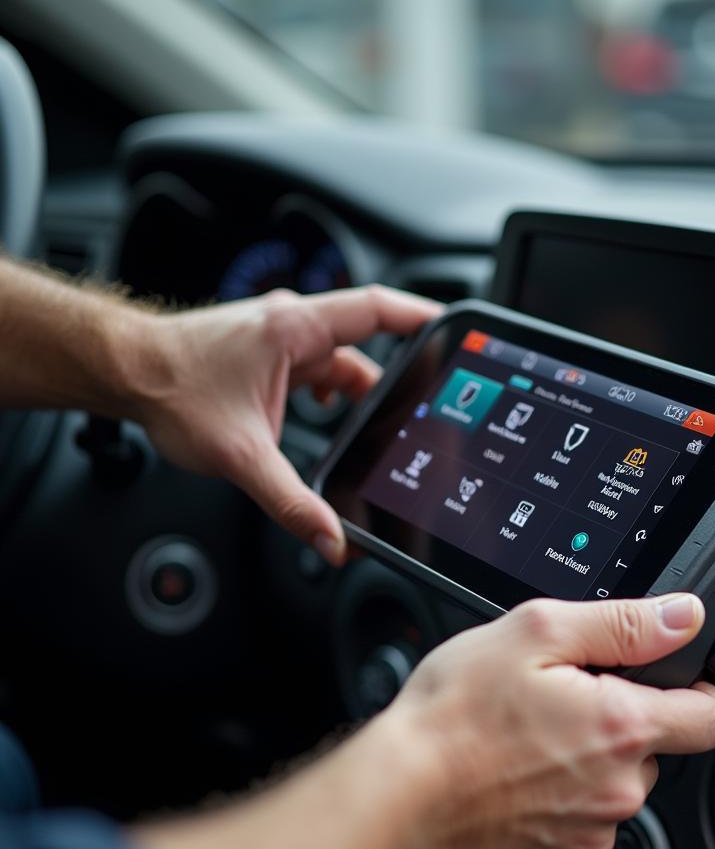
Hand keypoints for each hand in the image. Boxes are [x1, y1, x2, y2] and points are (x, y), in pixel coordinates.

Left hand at [138, 285, 441, 562]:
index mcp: (295, 329)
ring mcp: (281, 339)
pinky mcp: (270, 355)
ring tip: (374, 433)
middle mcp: (292, 326)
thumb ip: (290, 501)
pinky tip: (329, 421)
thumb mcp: (240, 455)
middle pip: (366, 348)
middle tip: (422, 413)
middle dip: (397, 382)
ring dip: (357, 397)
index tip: (457, 328)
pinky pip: (319, 370)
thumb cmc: (170, 390)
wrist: (122, 371)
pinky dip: (332, 395)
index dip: (423, 319)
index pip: (377, 311)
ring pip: (341, 364)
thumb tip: (329, 537)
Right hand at [387, 593, 714, 848]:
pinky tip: (512, 776)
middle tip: (559, 698)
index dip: (698, 689)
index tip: (672, 680)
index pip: (710, 717)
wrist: (398, 795)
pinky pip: (573, 823)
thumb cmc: (455, 716)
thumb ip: (622, 623)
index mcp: (621, 728)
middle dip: (618, 720)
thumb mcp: (536, 633)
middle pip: (652, 750)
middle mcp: (615, 792)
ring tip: (525, 736)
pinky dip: (553, 800)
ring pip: (609, 787)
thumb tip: (683, 616)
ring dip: (583, 761)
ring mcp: (585, 835)